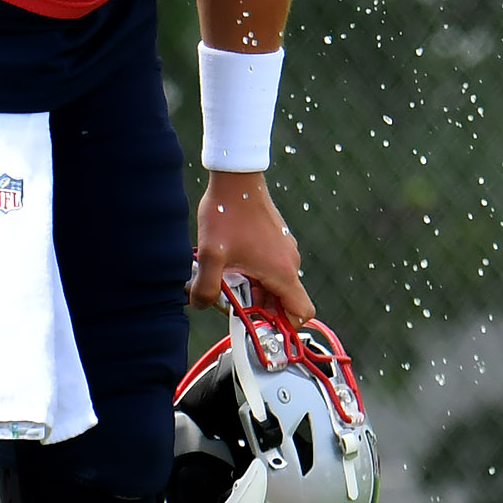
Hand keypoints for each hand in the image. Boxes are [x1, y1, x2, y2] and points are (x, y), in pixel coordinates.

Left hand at [189, 171, 313, 323]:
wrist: (236, 178)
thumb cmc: (227, 213)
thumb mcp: (210, 255)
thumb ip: (205, 287)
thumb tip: (200, 305)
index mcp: (282, 272)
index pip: (302, 312)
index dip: (283, 325)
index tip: (257, 321)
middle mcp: (290, 262)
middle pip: (283, 301)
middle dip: (258, 306)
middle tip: (230, 299)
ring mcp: (285, 250)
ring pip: (274, 284)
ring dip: (252, 288)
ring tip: (226, 276)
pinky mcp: (278, 241)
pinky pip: (270, 268)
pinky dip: (253, 272)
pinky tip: (231, 260)